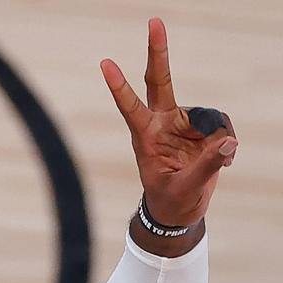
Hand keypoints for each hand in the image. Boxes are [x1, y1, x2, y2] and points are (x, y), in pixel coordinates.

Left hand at [101, 17, 236, 225]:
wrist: (178, 209)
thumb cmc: (171, 199)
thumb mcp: (185, 187)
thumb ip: (207, 165)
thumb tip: (229, 141)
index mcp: (145, 137)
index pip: (130, 107)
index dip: (119, 86)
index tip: (105, 64)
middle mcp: (162, 122)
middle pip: (159, 81)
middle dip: (158, 52)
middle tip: (154, 22)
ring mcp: (182, 122)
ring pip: (208, 114)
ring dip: (218, 137)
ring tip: (217, 163)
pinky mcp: (202, 127)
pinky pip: (222, 126)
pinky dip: (227, 144)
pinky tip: (224, 160)